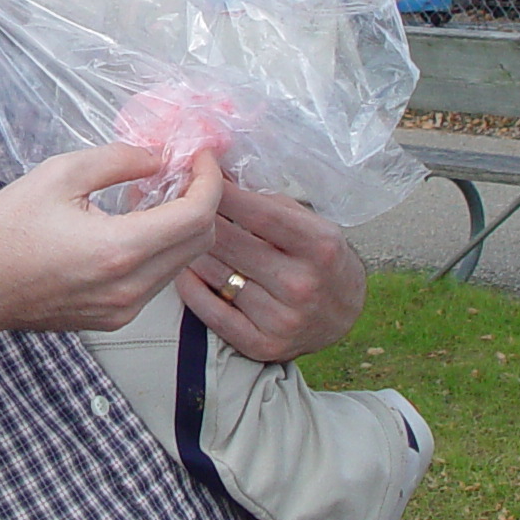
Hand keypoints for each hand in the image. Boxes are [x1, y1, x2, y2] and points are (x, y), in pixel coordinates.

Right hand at [0, 145, 226, 338]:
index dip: (208, 179)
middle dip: (200, 201)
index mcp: (120, 250)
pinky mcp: (115, 318)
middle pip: (200, 242)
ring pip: (182, 262)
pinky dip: (159, 249)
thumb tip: (158, 156)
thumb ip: (118, 160)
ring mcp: (124, 308)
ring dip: (180, 226)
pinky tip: (131, 226)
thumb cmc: (5, 233)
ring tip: (150, 195)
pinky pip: (157, 280)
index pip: (196, 215)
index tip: (201, 157)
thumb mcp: (59, 175)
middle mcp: (131, 287)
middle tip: (180, 171)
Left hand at [175, 181, 364, 362]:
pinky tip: (184, 268)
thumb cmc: (320, 259)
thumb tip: (217, 177)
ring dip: (191, 250)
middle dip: (200, 217)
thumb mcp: (311, 224)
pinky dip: (191, 287)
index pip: (260, 214)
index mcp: (320, 247)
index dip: (223, 192)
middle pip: (232, 243)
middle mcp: (302, 284)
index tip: (198, 174)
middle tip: (178, 202)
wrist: (341, 315)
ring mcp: (282, 319)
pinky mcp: (261, 344)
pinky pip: (210, 311)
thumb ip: (268, 204)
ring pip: (216, 274)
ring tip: (178, 233)